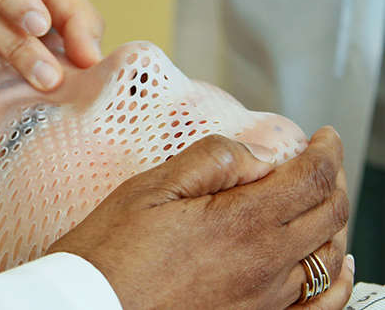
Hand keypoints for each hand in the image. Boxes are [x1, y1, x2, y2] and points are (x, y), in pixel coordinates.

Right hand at [47, 128, 350, 309]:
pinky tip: (336, 268)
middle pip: (329, 213)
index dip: (325, 150)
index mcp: (239, 223)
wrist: (91, 306)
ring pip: (330, 255)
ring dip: (335, 220)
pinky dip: (338, 282)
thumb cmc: (110, 254)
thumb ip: (210, 163)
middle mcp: (263, 264)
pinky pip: (321, 306)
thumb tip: (256, 154)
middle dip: (333, 178)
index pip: (310, 178)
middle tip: (323, 161)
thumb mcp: (149, 189)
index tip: (324, 138)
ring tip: (324, 200)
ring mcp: (264, 299)